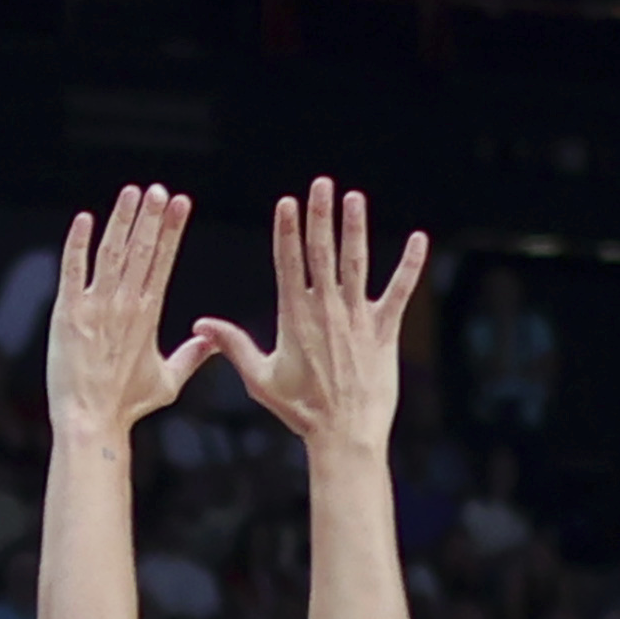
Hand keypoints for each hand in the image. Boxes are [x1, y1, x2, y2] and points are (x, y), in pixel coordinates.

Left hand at [45, 184, 211, 445]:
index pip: (163, 261)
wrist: (91, 420)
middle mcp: (125, 304)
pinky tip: (85, 219)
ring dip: (122, 220)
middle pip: (142, 249)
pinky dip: (78, 244)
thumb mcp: (168, 382)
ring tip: (132, 193)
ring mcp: (96, 306)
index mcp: (149, 314)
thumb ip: (191, 357)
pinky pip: (73, 270)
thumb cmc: (127, 405)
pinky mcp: (68, 312)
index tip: (180, 202)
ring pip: (112, 252)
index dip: (172, 229)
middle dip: (151, 216)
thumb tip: (211, 341)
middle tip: (158, 189)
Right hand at [192, 177, 426, 456]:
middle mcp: (326, 311)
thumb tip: (201, 324)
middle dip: (320, 216)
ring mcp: (357, 318)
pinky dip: (410, 265)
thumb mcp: (260, 378)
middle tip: (321, 184)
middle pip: (322, 253)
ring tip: (354, 198)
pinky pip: (399, 291)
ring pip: (356, 263)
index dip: (288, 230)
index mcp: (294, 318)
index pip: (289, 263)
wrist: (343, 435)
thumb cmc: (300, 411)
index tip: (287, 202)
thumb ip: (233, 345)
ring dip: (356, 228)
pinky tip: (418, 239)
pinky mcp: (384, 331)